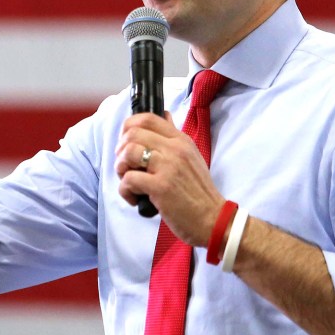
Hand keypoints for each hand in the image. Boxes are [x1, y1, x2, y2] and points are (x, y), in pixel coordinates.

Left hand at [114, 112, 224, 245]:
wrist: (213, 219)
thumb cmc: (199, 192)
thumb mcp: (191, 156)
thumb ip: (174, 137)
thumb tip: (164, 114)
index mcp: (180, 140)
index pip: (147, 118)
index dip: (128, 128)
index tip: (126, 143)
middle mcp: (175, 149)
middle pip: (132, 133)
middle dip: (120, 150)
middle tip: (126, 166)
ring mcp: (168, 167)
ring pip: (128, 153)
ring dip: (121, 168)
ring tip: (129, 180)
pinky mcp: (161, 187)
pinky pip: (129, 179)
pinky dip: (125, 190)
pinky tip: (135, 198)